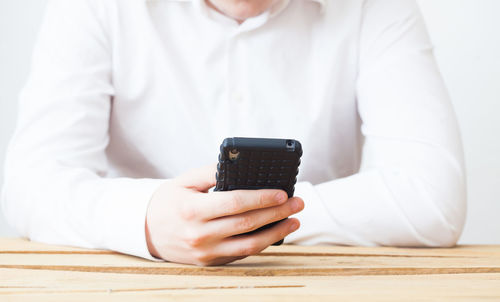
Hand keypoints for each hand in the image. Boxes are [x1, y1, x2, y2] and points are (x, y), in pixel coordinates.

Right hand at [145, 165, 303, 265]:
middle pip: (247, 224)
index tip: (282, 192)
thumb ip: (212, 173)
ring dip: (276, 233)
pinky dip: (261, 243)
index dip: (261, 198)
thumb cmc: (168, 202)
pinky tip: (275, 232)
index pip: (234, 203)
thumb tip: (242, 167)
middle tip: (297, 203)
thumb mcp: (184, 181)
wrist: (147, 231)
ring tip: (293, 221)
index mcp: (192, 210)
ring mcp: (206, 252)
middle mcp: (199, 234)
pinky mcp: (210, 262)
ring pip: (249, 245)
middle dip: (277, 213)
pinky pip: (241, 254)